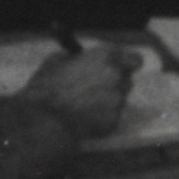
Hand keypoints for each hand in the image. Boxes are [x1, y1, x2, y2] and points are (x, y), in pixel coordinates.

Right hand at [17, 45, 140, 138]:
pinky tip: (82, 115)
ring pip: (119, 97)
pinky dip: (100, 115)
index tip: (116, 66)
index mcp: (104, 58)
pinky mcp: (114, 121)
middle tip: (95, 84)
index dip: (125, 62)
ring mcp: (117, 101)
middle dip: (114, 81)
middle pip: (127, 78)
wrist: (46, 119)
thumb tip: (76, 58)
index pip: (132, 59)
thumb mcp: (53, 61)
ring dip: (106, 98)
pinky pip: (111, 115)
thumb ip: (72, 57)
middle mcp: (116, 77)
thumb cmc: (46, 87)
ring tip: (83, 102)